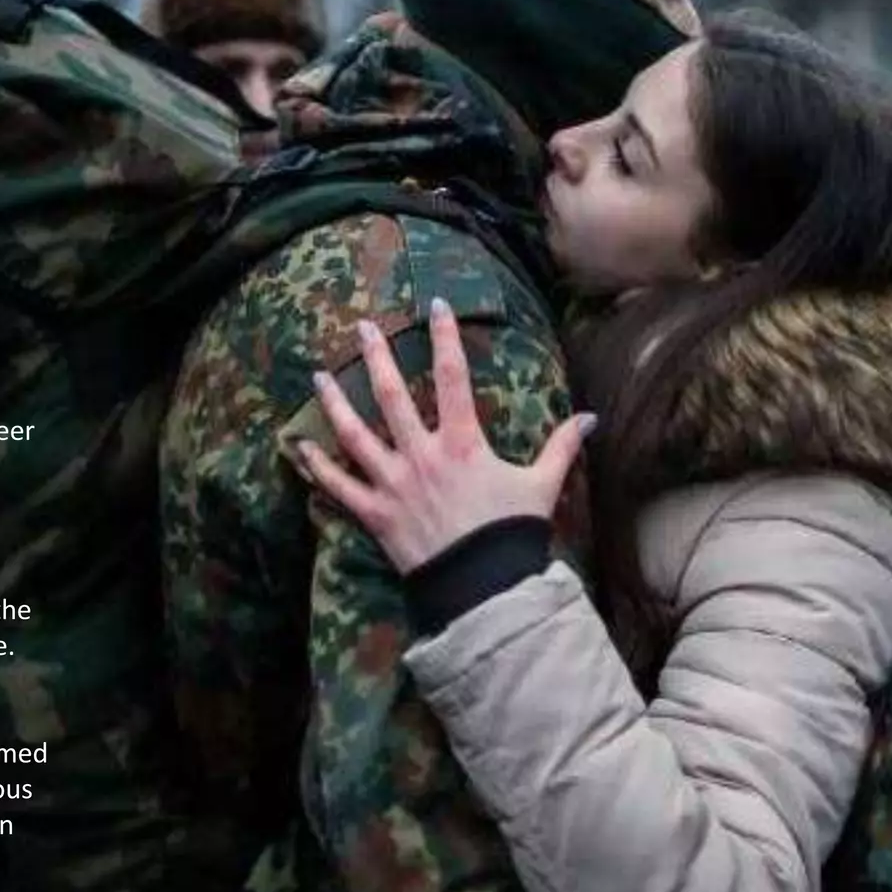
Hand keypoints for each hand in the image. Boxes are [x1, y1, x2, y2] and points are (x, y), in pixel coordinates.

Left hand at [296, 299, 594, 573]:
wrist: (484, 586)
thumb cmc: (513, 533)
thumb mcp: (543, 485)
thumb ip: (562, 447)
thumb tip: (591, 418)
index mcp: (462, 443)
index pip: (453, 376)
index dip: (444, 337)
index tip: (435, 305)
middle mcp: (422, 456)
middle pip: (392, 395)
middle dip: (376, 357)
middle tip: (363, 328)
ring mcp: (394, 485)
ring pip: (355, 436)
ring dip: (334, 404)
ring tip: (318, 377)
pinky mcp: (376, 515)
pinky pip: (340, 488)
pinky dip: (318, 468)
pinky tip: (300, 449)